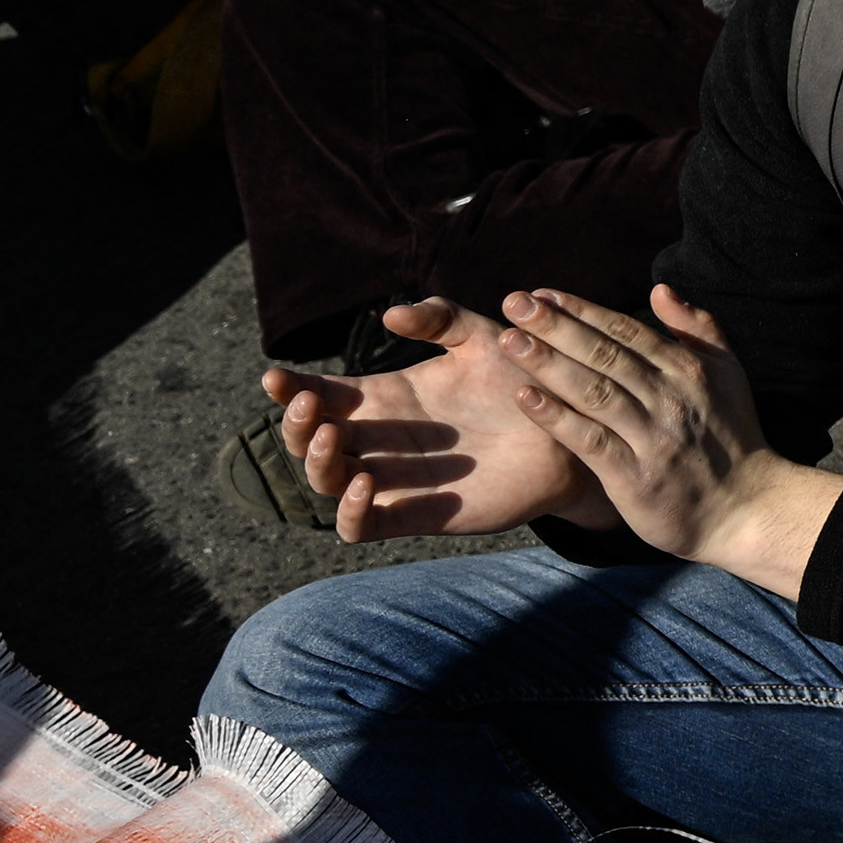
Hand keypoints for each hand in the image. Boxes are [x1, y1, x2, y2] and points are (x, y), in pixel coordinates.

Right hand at [264, 304, 612, 543]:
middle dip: (296, 424)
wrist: (569, 432)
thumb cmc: (524, 382)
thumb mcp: (483, 338)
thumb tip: (390, 315)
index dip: (293, 388)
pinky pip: (361, 526)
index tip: (274, 377)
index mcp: (388, 397)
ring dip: (318, 461)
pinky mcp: (415, 516)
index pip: (323, 395)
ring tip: (332, 436)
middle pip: (312, 439)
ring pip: (327, 481)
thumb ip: (441, 319)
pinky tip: (363, 485)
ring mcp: (394, 479)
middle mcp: (382, 440)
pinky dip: (349, 512)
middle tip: (307, 404)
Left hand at [495, 283, 827, 573]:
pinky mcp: (634, 476)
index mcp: (688, 369)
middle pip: (603, 354)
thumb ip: (697, 329)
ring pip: (593, 391)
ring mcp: (651, 436)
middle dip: (555, 326)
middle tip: (513, 302)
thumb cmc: (733, 438)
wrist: (747, 506)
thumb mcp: (729, 373)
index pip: (625, 330)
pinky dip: (557, 418)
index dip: (582, 310)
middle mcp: (669, 397)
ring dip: (548, 363)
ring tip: (510, 341)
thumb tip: (660, 289)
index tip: (542, 294)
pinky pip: (589, 440)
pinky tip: (525, 398)